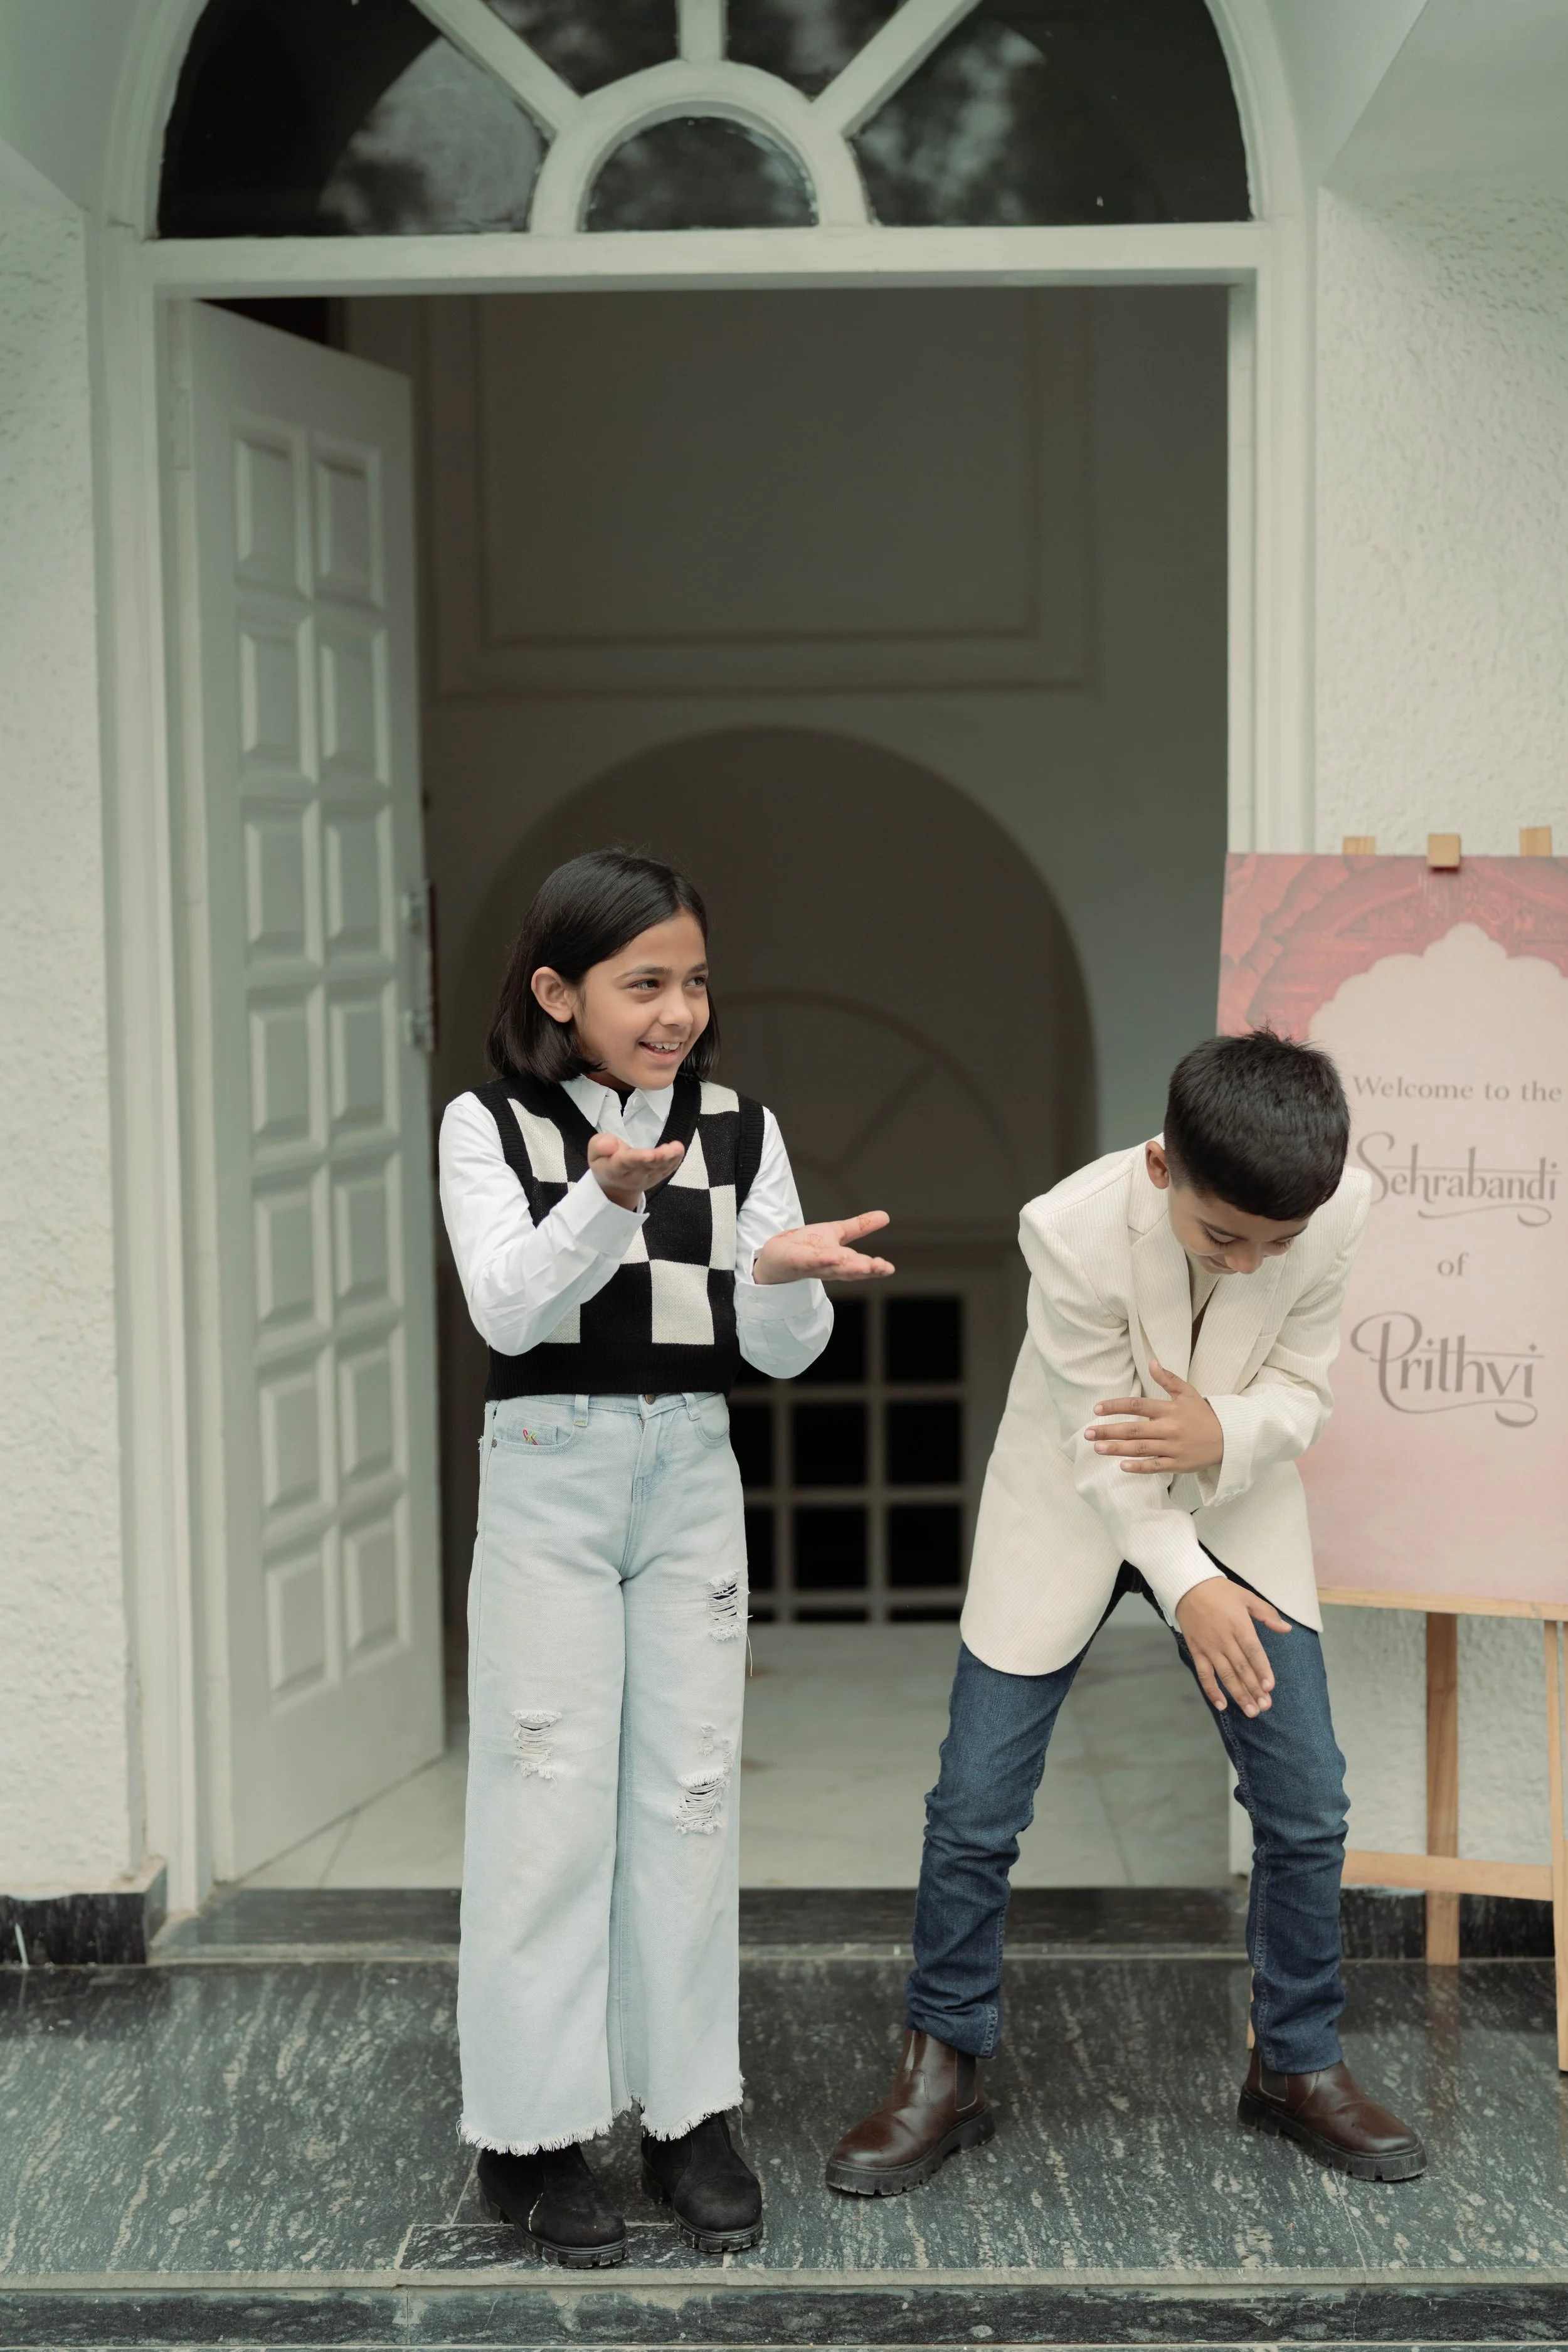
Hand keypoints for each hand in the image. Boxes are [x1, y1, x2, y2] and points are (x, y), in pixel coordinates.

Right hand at [587, 1130, 684, 1211]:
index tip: (649, 1154)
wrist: (615, 1186)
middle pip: (647, 1166)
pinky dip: (675, 1161)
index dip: (638, 1158)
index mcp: (614, 1169)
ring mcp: (647, 1179)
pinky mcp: (657, 1178)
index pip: (626, 1163)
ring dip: (670, 1159)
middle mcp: (632, 1176)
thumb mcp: (594, 1151)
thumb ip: (600, 1144)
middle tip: (670, 1150)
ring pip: (660, 1169)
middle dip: (659, 1158)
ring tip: (677, 1148)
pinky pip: (668, 1170)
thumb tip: (610, 1144)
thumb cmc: (605, 1162)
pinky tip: (679, 1150)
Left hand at [752, 1212, 893, 1285]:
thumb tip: (886, 1216)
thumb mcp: (836, 1232)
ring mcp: (811, 1265)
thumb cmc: (806, 1246)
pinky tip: (832, 1256)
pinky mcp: (794, 1260)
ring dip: (847, 1268)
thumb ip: (860, 1227)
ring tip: (863, 1265)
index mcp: (840, 1261)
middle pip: (848, 1270)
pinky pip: (809, 1261)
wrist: (775, 1256)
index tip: (889, 1268)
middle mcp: (828, 1266)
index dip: (875, 1269)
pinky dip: (820, 1260)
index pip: (860, 1266)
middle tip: (880, 1268)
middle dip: (864, 1270)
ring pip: (831, 1268)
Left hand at [1086, 1359, 1223, 1474]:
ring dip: (1118, 1449)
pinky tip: (1122, 1466)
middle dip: (1109, 1431)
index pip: (1137, 1405)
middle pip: (1134, 1429)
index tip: (1097, 1408)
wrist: (1229, 1438)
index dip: (1116, 1406)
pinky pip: (1155, 1466)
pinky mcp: (1178, 1464)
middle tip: (1088, 1433)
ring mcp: (1173, 1448)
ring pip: (1141, 1449)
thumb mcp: (1188, 1392)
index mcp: (1169, 1409)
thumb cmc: (1203, 1415)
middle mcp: (1169, 1428)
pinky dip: (1139, 1467)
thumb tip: (1151, 1361)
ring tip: (1098, 1448)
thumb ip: (1168, 1379)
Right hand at [1175, 1578, 1291, 1715]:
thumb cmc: (1220, 1591)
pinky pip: (1203, 1674)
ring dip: (1238, 1695)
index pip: (1253, 1651)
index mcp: (1238, 1624)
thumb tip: (1287, 1629)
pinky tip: (1221, 1705)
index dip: (1261, 1669)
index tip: (1270, 1687)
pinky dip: (1211, 1690)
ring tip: (1251, 1711)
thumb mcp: (1246, 1596)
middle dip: (1254, 1689)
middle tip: (1265, 1707)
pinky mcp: (1196, 1650)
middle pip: (1241, 1668)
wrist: (1186, 1585)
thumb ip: (1267, 1614)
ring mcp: (1209, 1647)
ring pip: (1225, 1675)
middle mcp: (1224, 1639)